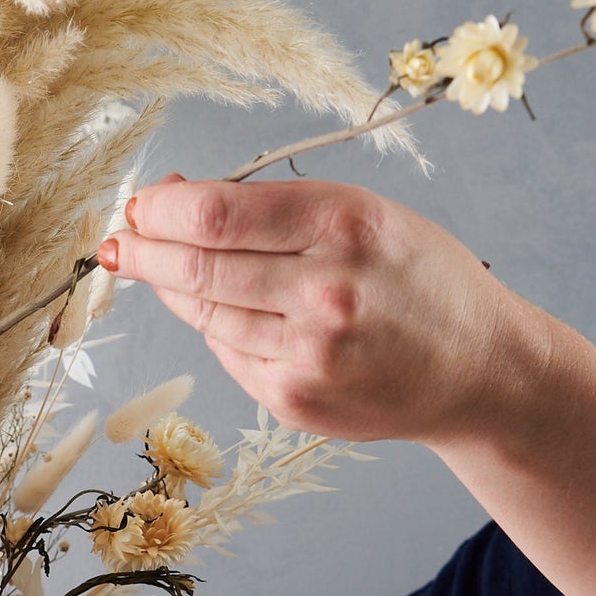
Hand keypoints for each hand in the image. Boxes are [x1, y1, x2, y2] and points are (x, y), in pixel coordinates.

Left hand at [97, 176, 549, 447]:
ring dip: (173, 291)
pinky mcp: (295, 399)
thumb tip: (173, 196)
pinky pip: (229, 354)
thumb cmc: (415, 280)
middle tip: (116, 243)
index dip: (159, 209)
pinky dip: (217, 329)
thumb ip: (270, 209)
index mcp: (344, 225)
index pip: (215, 213)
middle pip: (197, 268)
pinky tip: (227, 312)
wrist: (479, 369)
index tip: (137, 205)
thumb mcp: (363, 216)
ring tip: (160, 269)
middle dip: (143, 252)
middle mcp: (325, 292)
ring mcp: (308, 354)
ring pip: (205, 315)